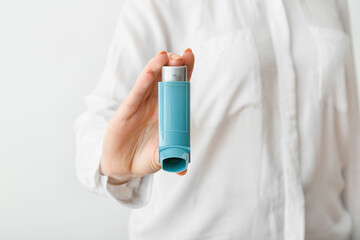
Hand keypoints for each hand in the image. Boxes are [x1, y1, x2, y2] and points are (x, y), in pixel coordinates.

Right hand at [100, 49, 194, 183]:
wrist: (124, 168)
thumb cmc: (145, 158)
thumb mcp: (162, 157)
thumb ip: (172, 158)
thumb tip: (183, 170)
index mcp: (166, 111)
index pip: (176, 87)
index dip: (184, 72)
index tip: (190, 56)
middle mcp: (153, 105)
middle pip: (164, 80)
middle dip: (173, 66)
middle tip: (181, 55)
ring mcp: (139, 107)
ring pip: (148, 82)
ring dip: (157, 68)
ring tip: (165, 56)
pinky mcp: (125, 113)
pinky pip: (135, 95)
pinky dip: (142, 84)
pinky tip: (150, 73)